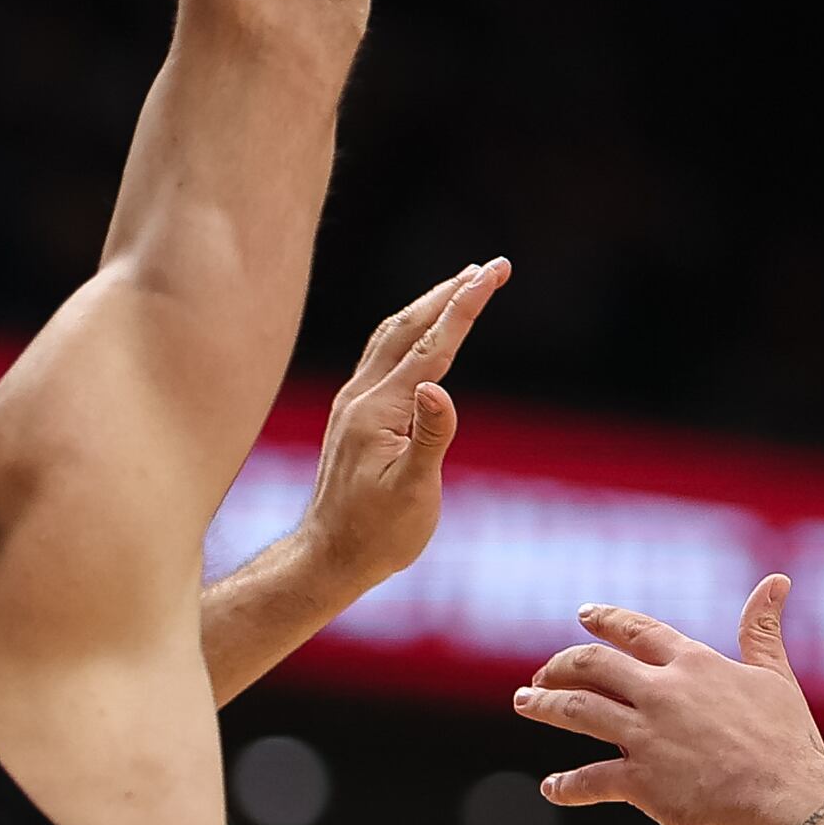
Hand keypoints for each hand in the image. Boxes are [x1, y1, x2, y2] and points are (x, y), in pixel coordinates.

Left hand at [295, 258, 504, 587]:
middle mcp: (361, 396)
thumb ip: (429, 438)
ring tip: (460, 284)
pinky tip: (421, 333)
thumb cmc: (377, 534)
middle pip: (409, 327)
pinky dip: (409, 330)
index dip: (464, 306)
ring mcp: (353, 403)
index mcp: (379, 410)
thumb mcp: (412, 493)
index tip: (494, 273)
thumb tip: (438, 387)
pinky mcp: (352, 415)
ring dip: (427, 306)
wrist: (329, 556)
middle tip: (491, 267)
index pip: (432, 346)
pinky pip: (383, 355)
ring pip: (391, 336)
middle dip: (450, 292)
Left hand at [518, 579, 823, 824]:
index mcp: (694, 664)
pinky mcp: (640, 781)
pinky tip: (552, 787)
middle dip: (561, 665)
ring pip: (578, 711)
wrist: (787, 795)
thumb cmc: (787, 740)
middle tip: (541, 671)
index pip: (638, 631)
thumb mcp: (775, 675)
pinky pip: (590, 779)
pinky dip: (567, 784)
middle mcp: (662, 692)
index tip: (584, 614)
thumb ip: (762, 630)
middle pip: (594, 666)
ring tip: (525, 702)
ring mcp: (646, 735)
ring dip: (545, 705)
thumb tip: (776, 581)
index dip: (607, 620)